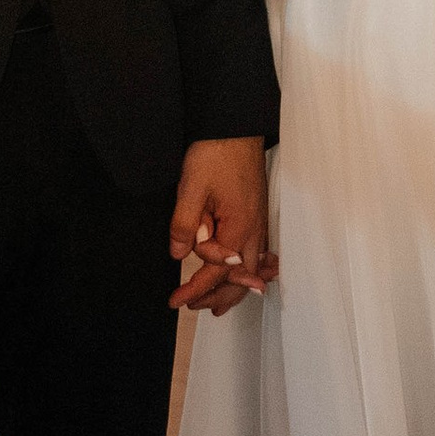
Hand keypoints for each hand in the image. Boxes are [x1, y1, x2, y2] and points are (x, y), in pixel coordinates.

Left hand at [168, 136, 276, 314]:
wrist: (235, 127)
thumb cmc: (216, 153)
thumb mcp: (191, 188)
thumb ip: (184, 225)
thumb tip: (178, 255)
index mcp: (240, 227)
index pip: (215, 269)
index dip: (194, 288)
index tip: (176, 301)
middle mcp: (255, 230)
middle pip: (239, 278)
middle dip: (217, 296)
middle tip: (193, 308)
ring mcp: (259, 223)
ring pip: (250, 269)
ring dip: (233, 289)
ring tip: (218, 307)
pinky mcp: (256, 214)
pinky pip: (254, 254)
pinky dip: (245, 272)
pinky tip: (241, 277)